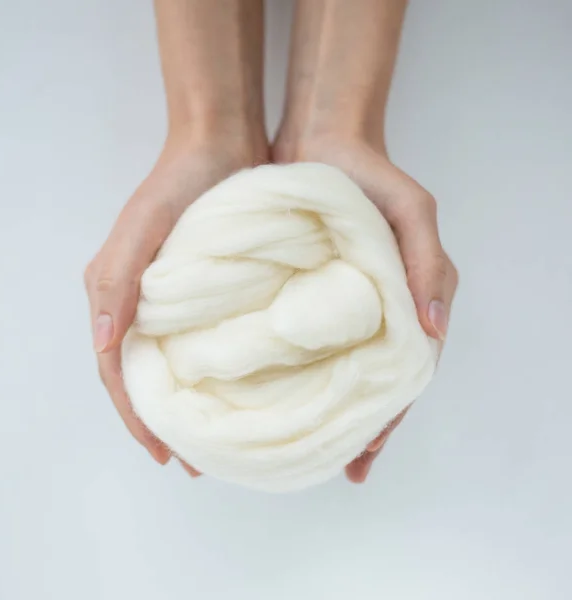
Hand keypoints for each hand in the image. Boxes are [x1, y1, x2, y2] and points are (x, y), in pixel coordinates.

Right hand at [84, 137, 267, 473]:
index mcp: (116, 295)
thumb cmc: (179, 182)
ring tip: (214, 440)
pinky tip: (233, 394)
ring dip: (190, 405)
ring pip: (176, 366)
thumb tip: (102, 345)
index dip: (136, 416)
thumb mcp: (141, 227)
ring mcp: (178, 301)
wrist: (222, 145)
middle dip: (164, 422)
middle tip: (191, 462)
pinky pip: (204, 344)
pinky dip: (212, 375)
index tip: (162, 454)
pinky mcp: (211, 293)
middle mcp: (143, 305)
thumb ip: (116, 282)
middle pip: (145, 377)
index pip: (116, 371)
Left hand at [273, 135, 458, 482]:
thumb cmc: (370, 176)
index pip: (401, 376)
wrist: (318, 143)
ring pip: (329, 370)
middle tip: (330, 468)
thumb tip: (432, 330)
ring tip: (295, 445)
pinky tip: (267, 394)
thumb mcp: (413, 211)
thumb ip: (428, 262)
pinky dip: (288, 370)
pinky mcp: (298, 294)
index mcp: (402, 305)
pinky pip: (296, 341)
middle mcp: (368, 315)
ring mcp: (332, 307)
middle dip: (350, 428)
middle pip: (365, 384)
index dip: (385, 419)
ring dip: (318, 407)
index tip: (362, 459)